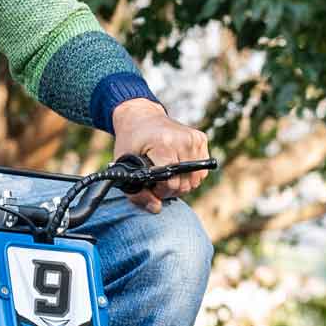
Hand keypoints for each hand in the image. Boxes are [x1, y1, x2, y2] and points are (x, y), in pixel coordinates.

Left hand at [110, 98, 209, 213]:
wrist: (141, 116)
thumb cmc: (131, 142)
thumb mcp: (124, 165)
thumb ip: (136, 192)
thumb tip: (156, 209)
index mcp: (163, 143)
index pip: (171, 182)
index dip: (159, 190)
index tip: (150, 184)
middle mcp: (182, 139)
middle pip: (185, 184)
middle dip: (170, 190)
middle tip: (157, 181)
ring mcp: (194, 138)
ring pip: (196, 180)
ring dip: (181, 184)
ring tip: (167, 174)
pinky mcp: (201, 138)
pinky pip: (201, 171)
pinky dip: (190, 175)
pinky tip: (177, 166)